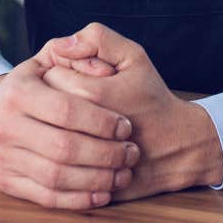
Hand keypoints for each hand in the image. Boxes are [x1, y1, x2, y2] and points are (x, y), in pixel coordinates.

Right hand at [0, 38, 138, 210]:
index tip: (126, 126)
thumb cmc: (32, 86)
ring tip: (123, 174)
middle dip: (105, 153)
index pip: (67, 110)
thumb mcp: (46, 60)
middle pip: (64, 148)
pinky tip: (103, 194)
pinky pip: (46, 197)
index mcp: (18, 91)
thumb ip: (72, 49)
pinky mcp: (6, 183)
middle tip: (131, 153)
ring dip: (97, 179)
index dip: (101, 121)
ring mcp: (3, 157)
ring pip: (57, 176)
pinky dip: (78, 199)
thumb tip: (81, 44)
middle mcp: (6, 125)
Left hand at [39, 23, 222, 200]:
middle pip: (45, 106)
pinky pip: (57, 165)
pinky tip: (83, 145)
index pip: (50, 74)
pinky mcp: (84, 183)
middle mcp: (84, 128)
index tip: (84, 76)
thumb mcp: (134, 56)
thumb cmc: (153, 99)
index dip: (64, 70)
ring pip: (48, 137)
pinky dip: (63, 155)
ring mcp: (84, 160)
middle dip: (58, 99)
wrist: (177, 147)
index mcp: (93, 94)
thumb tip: (61, 44)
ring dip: (58, 128)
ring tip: (81, 123)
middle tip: (82, 99)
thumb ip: (98, 39)